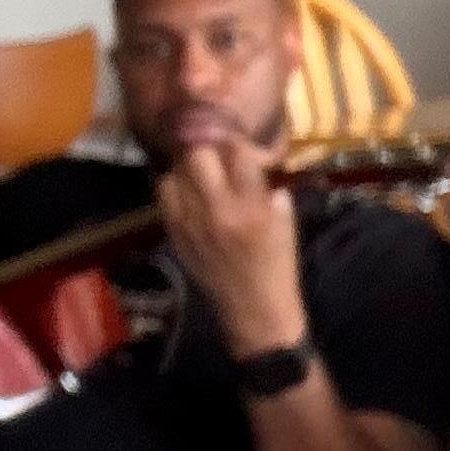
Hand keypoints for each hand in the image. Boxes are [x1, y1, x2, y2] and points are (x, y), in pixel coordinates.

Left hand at [155, 132, 305, 358]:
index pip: (236, 151)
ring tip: (200, 171)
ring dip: (187, 166)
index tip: (242, 146)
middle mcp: (216, 210)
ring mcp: (190, 222)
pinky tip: (188, 191)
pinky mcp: (174, 234)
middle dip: (208, 146)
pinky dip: (174, 187)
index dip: (239, 141)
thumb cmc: (277, 263)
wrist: (253, 309)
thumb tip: (248, 155)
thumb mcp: (285, 219)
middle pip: (197, 153)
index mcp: (251, 206)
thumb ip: (266, 184)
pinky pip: (164, 196)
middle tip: (216, 151)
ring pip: (174, 172)